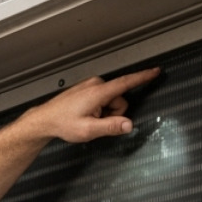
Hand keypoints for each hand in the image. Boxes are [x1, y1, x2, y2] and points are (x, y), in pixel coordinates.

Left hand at [26, 67, 160, 143]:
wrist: (45, 119)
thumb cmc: (63, 123)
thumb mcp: (88, 130)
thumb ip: (110, 127)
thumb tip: (128, 125)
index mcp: (98, 92)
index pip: (126, 83)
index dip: (143, 77)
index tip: (155, 71)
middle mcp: (96, 85)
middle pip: (120, 99)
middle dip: (114, 113)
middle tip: (97, 123)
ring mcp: (91, 86)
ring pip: (111, 101)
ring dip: (105, 113)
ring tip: (89, 119)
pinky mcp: (88, 89)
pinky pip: (103, 100)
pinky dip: (98, 110)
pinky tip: (85, 115)